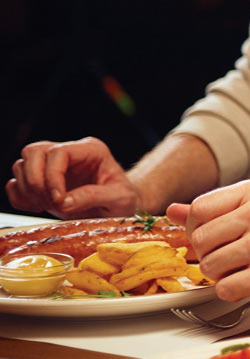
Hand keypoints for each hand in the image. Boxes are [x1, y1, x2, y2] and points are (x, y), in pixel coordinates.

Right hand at [6, 137, 140, 217]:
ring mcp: (52, 166)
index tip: (59, 200)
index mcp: (91, 150)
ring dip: (28, 189)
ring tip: (47, 205)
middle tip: (52, 202)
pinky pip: (15, 183)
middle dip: (36, 181)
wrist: (119, 208)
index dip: (52, 176)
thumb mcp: (120, 199)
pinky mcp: (41, 181)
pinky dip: (19, 198)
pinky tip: (38, 207)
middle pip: (33, 152)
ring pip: (21, 165)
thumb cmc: (124, 200)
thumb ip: (94, 196)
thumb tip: (64, 201)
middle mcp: (70, 153)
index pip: (58, 152)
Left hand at [169, 177, 249, 306]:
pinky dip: (234, 291)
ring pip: (208, 266)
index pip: (199, 209)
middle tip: (239, 256)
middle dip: (212, 255)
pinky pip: (224, 288)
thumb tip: (173, 210)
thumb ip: (217, 210)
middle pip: (199, 240)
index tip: (222, 237)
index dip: (202, 229)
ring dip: (223, 275)